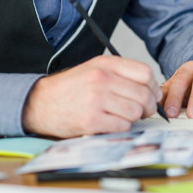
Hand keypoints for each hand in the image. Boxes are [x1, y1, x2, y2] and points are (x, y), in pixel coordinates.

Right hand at [22, 55, 160, 137]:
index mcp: (105, 64)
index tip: (151, 95)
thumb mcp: (94, 70)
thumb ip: (122, 75)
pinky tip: (109, 124)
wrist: (39, 103)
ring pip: (135, 112)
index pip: (145, 73)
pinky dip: (120, 128)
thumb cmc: (70, 88)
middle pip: (144, 94)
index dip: (153, 87)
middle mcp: (101, 79)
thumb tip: (153, 91)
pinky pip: (122, 126)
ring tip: (120, 116)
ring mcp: (96, 100)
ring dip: (132, 118)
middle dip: (147, 107)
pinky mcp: (91, 120)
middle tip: (141, 112)